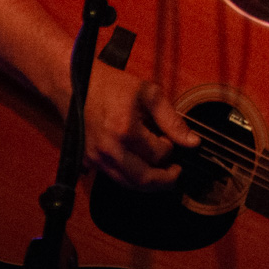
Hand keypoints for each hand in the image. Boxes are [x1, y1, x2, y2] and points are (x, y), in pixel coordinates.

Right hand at [81, 63, 199, 189]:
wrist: (75, 84)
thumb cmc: (112, 85)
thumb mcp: (148, 93)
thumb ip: (171, 120)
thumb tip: (193, 142)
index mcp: (126, 130)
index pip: (158, 154)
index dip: (170, 148)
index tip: (171, 139)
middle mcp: (109, 149)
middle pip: (143, 179)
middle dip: (165, 180)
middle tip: (177, 173)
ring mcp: (96, 158)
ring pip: (128, 184)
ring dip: (149, 184)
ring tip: (163, 174)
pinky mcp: (88, 161)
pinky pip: (114, 178)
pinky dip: (131, 179)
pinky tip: (141, 168)